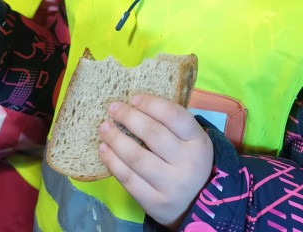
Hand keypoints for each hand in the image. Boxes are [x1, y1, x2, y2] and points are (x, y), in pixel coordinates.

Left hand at [99, 95, 212, 229]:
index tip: (134, 98)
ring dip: (116, 139)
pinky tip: (104, 150)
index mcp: (198, 142)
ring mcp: (171, 185)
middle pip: (153, 134)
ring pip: (136, 157)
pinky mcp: (155, 203)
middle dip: (129, 117)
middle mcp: (187, 163)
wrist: (198, 205)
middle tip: (113, 108)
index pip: (174, 116)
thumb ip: (172, 124)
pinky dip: (113, 162)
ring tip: (104, 127)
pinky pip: (128, 180)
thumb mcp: (192, 140)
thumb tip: (136, 104)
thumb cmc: (189, 161)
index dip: (151, 104)